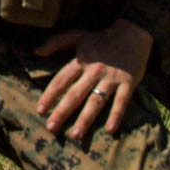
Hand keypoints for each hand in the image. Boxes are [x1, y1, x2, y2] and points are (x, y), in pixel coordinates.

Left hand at [34, 18, 153, 141]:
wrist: (133, 33)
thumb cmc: (101, 38)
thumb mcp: (77, 36)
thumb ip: (56, 43)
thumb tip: (36, 51)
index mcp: (81, 61)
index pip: (61, 80)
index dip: (50, 95)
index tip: (40, 110)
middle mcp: (94, 70)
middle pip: (75, 94)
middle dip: (62, 112)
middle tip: (50, 128)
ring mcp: (112, 78)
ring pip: (96, 101)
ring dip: (85, 119)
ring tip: (75, 135)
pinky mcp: (128, 83)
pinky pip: (121, 102)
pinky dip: (116, 115)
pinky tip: (110, 130)